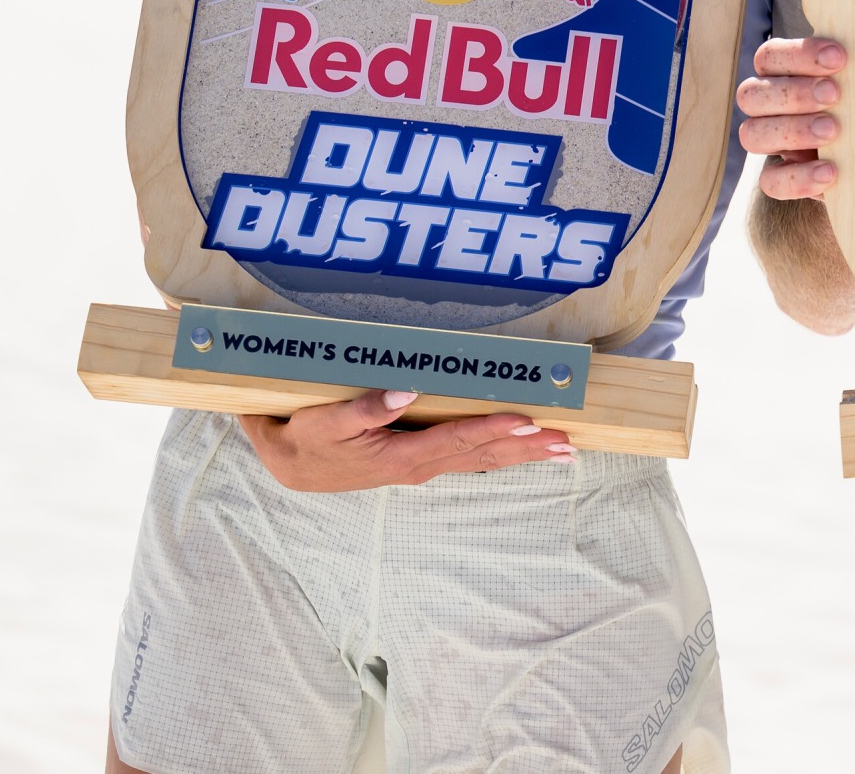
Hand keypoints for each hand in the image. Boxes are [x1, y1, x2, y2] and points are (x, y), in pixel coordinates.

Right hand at [237, 390, 575, 490]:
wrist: (287, 465)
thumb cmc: (303, 437)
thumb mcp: (323, 423)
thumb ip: (363, 409)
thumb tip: (406, 389)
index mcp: (400, 456)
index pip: (457, 440)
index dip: (494, 429)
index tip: (529, 422)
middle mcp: (418, 465)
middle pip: (481, 455)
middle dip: (525, 449)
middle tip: (567, 443)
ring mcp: (420, 466)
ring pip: (480, 459)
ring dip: (521, 454)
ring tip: (561, 449)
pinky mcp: (418, 460)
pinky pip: (468, 456)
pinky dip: (499, 451)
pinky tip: (521, 446)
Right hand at [737, 36, 848, 199]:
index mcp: (788, 74)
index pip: (771, 56)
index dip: (798, 54)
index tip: (840, 57)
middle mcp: (773, 107)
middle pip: (751, 94)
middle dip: (793, 93)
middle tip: (834, 95)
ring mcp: (775, 144)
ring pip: (752, 134)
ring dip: (791, 130)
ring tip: (833, 131)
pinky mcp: (785, 180)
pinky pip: (771, 181)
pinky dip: (797, 177)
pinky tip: (831, 171)